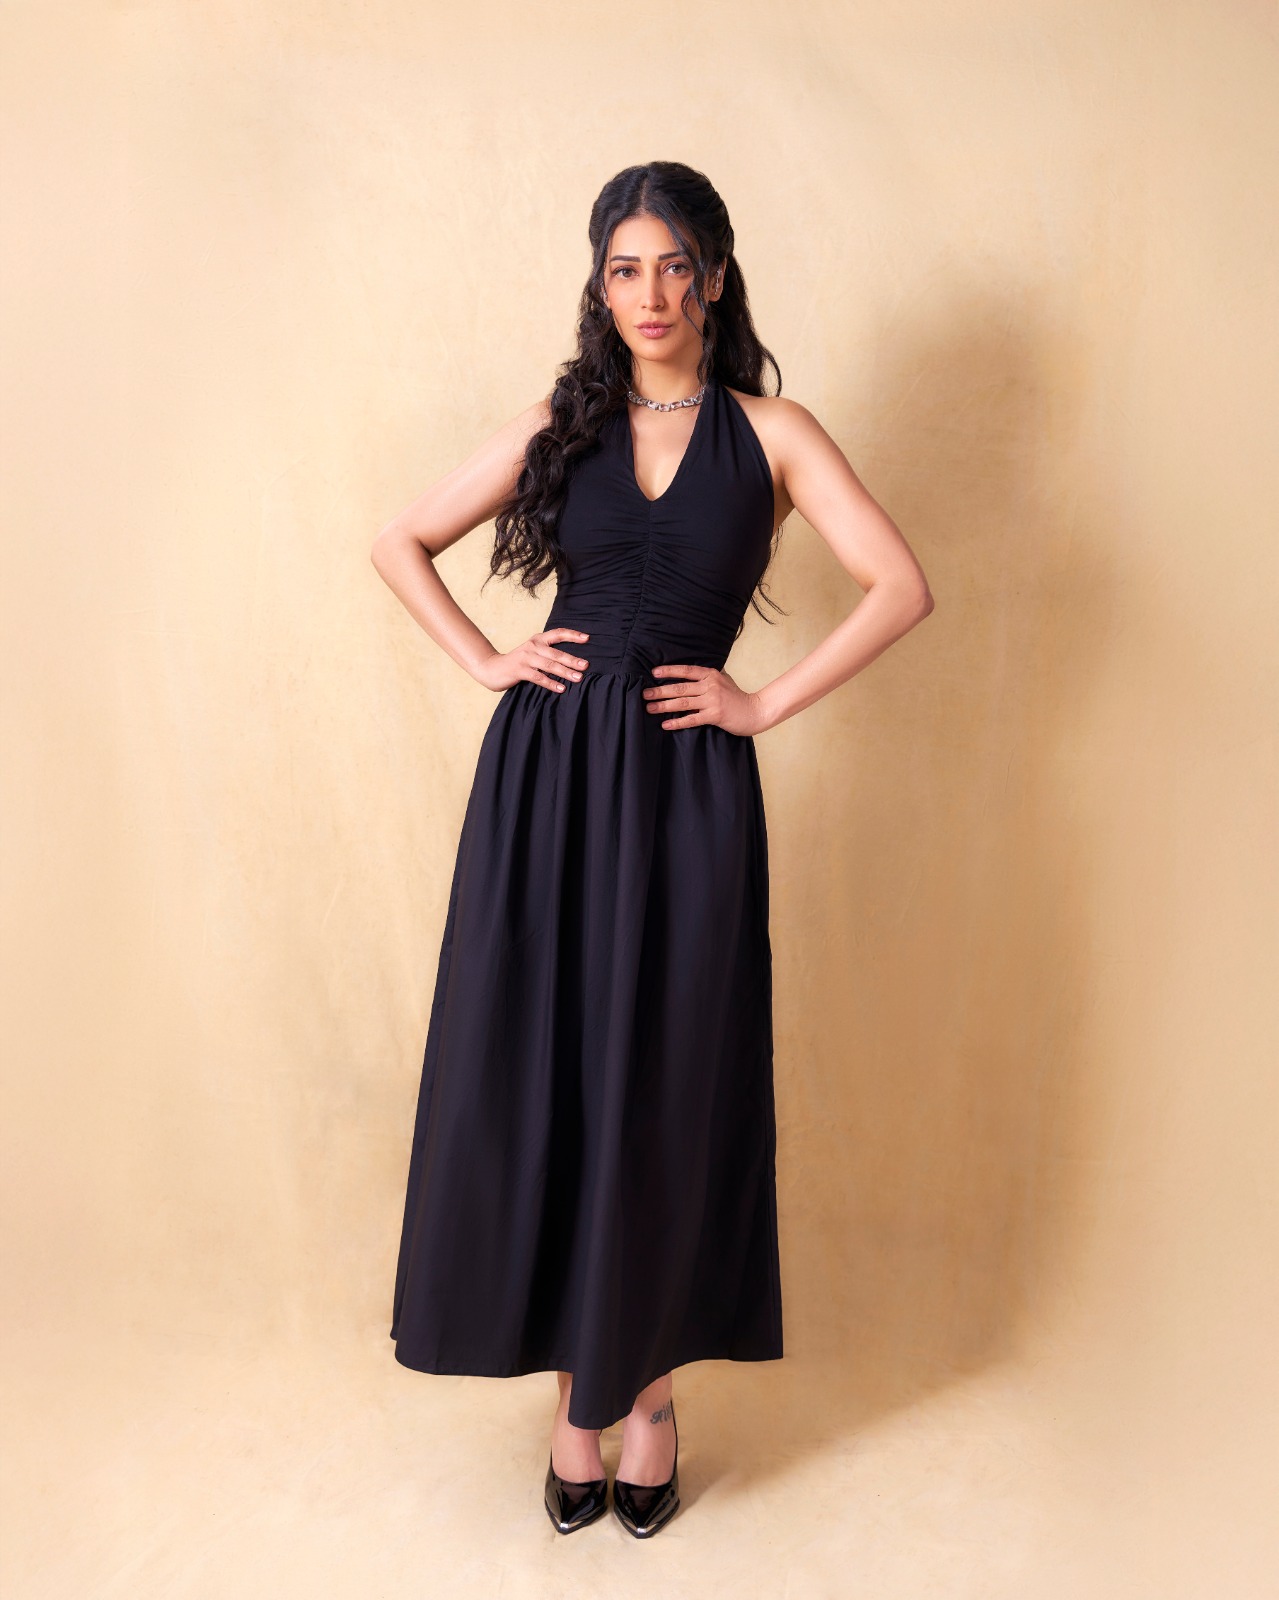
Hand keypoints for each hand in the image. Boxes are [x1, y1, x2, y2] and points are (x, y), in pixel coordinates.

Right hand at [473, 628, 589, 693]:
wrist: (491, 668)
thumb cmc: (517, 662)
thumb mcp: (532, 652)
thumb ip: (548, 653)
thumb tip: (572, 661)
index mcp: (538, 639)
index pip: (558, 633)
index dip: (572, 635)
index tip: (587, 638)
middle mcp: (533, 646)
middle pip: (556, 652)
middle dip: (573, 659)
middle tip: (586, 665)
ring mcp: (525, 658)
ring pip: (549, 665)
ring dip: (565, 672)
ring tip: (578, 678)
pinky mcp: (519, 670)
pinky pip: (538, 677)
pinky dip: (551, 683)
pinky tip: (561, 688)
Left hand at [642, 664, 768, 734]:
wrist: (755, 711)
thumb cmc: (737, 697)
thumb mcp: (724, 680)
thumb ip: (708, 677)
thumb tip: (690, 673)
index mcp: (711, 675)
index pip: (686, 670)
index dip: (669, 671)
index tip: (653, 673)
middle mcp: (710, 685)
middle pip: (680, 688)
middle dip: (660, 691)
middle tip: (645, 694)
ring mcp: (712, 700)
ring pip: (683, 703)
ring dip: (664, 706)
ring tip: (650, 708)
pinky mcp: (715, 716)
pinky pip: (692, 719)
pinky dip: (677, 722)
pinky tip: (665, 725)